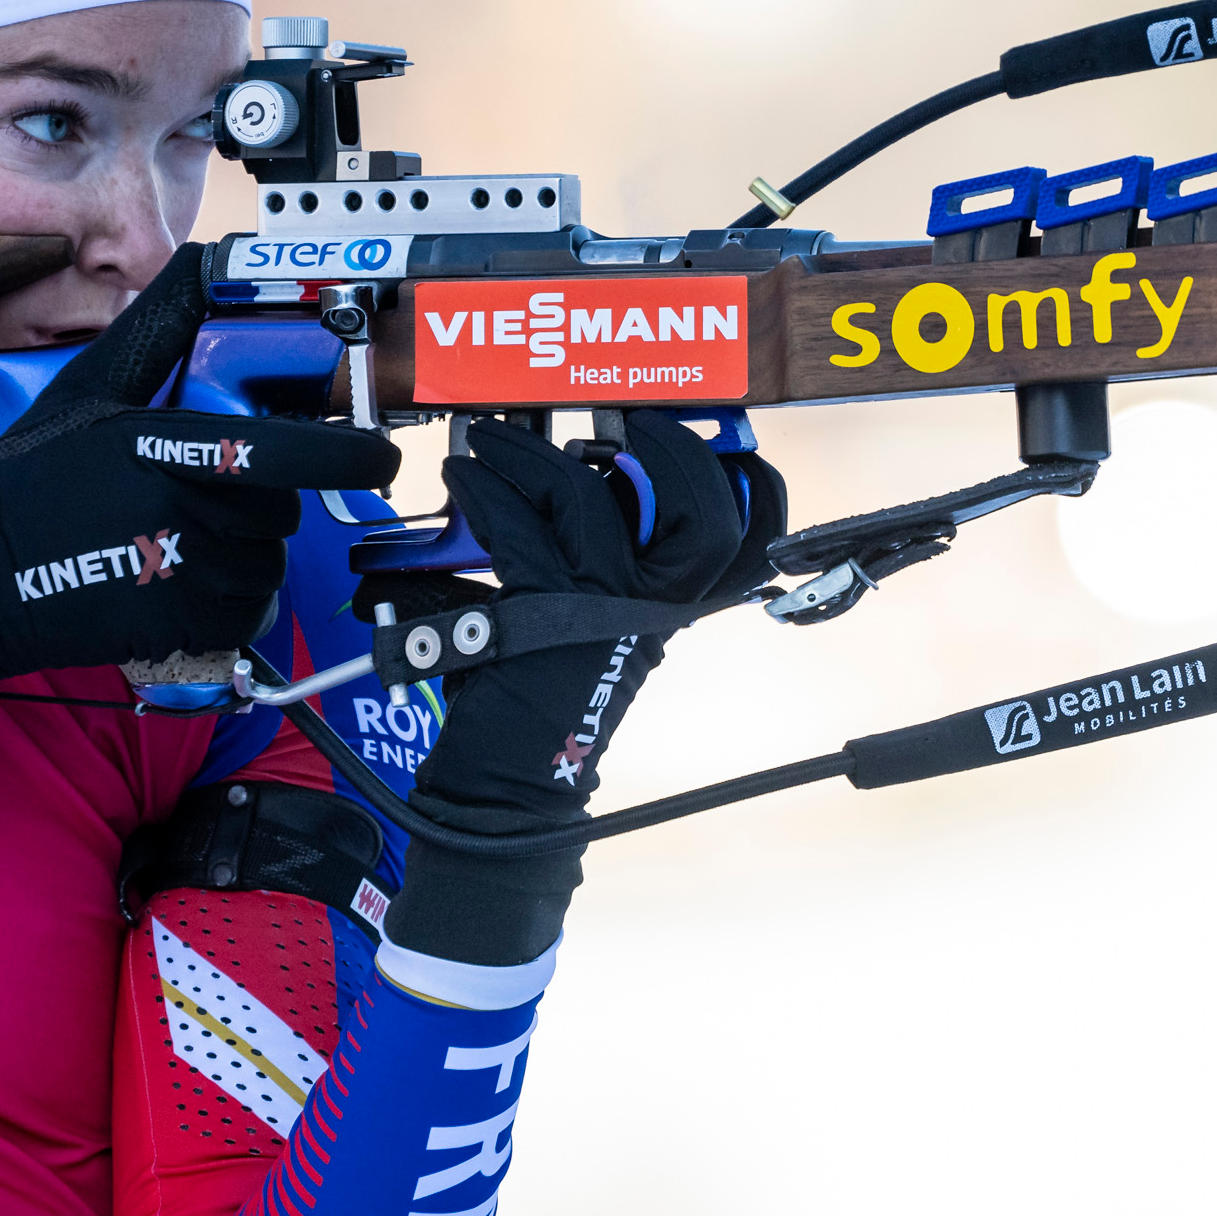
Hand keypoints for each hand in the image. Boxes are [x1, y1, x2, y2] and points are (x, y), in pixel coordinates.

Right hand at [0, 249, 400, 693]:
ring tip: (175, 541)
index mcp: (169, 444)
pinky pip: (245, 613)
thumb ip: (158, 330)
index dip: (348, 455)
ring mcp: (185, 574)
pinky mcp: (179, 628)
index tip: (379, 456)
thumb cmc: (29, 481)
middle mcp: (186, 508)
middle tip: (196, 496)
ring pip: (264, 561)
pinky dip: (227, 603)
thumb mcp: (88, 389)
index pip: (289, 452)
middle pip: (279, 507)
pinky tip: (176, 583)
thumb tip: (198, 263)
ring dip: (241, 553)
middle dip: (256, 500)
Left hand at [380, 413, 787, 968]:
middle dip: (669, 451)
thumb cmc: (540, 708)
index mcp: (672, 613)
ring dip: (531, 454)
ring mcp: (599, 614)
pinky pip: (517, 529)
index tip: (719, 438)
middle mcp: (651, 613)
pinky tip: (464, 482)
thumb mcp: (593, 634)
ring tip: (492, 442)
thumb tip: (587, 484)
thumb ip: (607, 572)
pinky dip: (485, 493)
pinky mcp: (539, 618)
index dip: (752, 486)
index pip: (750, 542)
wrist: (503, 793)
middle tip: (624, 422)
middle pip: (703, 516)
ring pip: (589, 501)